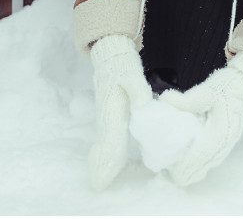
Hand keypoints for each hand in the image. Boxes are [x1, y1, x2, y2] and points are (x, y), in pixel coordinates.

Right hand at [88, 34, 152, 190]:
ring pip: (105, 144)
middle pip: (105, 147)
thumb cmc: (122, 66)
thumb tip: (143, 104)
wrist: (111, 56)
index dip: (109, 160)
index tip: (103, 178)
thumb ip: (138, 88)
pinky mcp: (109, 116)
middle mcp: (107, 118)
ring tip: (101, 180)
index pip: (111, 141)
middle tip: (99, 185)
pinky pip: (107, 139)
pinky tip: (107, 162)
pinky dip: (106, 152)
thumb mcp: (131, 74)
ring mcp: (106, 118)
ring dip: (103, 162)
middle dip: (102, 166)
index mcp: (113, 111)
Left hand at [161, 51, 242, 185]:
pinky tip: (185, 161)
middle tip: (166, 165)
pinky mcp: (224, 145)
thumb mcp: (205, 91)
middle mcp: (224, 145)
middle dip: (184, 171)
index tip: (168, 169)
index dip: (183, 167)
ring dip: (190, 169)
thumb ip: (185, 100)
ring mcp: (226, 147)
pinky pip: (209, 162)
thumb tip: (164, 101)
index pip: (199, 158)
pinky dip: (197, 165)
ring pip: (206, 168)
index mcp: (220, 134)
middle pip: (201, 169)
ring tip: (173, 164)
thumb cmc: (224, 88)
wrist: (242, 86)